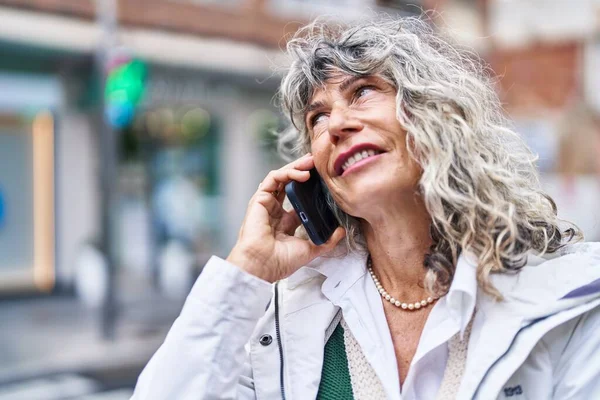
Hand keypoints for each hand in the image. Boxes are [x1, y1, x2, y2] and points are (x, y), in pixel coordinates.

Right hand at [226, 154, 345, 282]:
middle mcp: (275, 211)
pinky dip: (287, 173)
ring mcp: (266, 204)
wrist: (264, 265)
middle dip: (303, 170)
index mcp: (285, 222)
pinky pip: (273, 179)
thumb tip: (340, 232)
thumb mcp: (310, 250)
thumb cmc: (280, 262)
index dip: (310, 188)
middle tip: (318, 163)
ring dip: (296, 167)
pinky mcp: (259, 199)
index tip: (324, 181)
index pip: (298, 198)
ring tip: (311, 162)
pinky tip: (302, 174)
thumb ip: (326, 241)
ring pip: (280, 177)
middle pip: (289, 183)